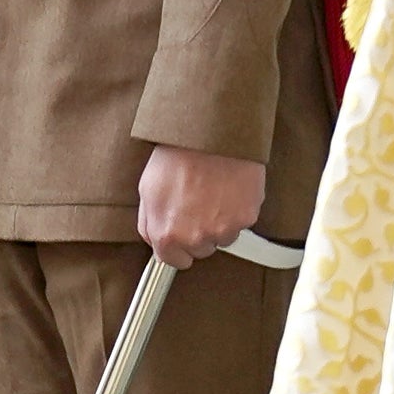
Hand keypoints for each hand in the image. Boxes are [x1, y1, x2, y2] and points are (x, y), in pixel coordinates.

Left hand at [137, 145, 267, 268]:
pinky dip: (238, 209)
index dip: (177, 246)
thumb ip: (148, 222)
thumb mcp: (148, 188)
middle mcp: (195, 238)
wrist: (210, 132)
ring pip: (223, 237)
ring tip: (214, 191)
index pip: (172, 261)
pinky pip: (242, 222)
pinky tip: (229, 188)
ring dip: (220, 221)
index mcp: (167, 234)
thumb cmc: (178, 154)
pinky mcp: (246, 218)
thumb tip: (154, 239)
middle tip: (198, 201)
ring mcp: (223, 230)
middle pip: (200, 250)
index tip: (182, 235)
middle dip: (200, 232)